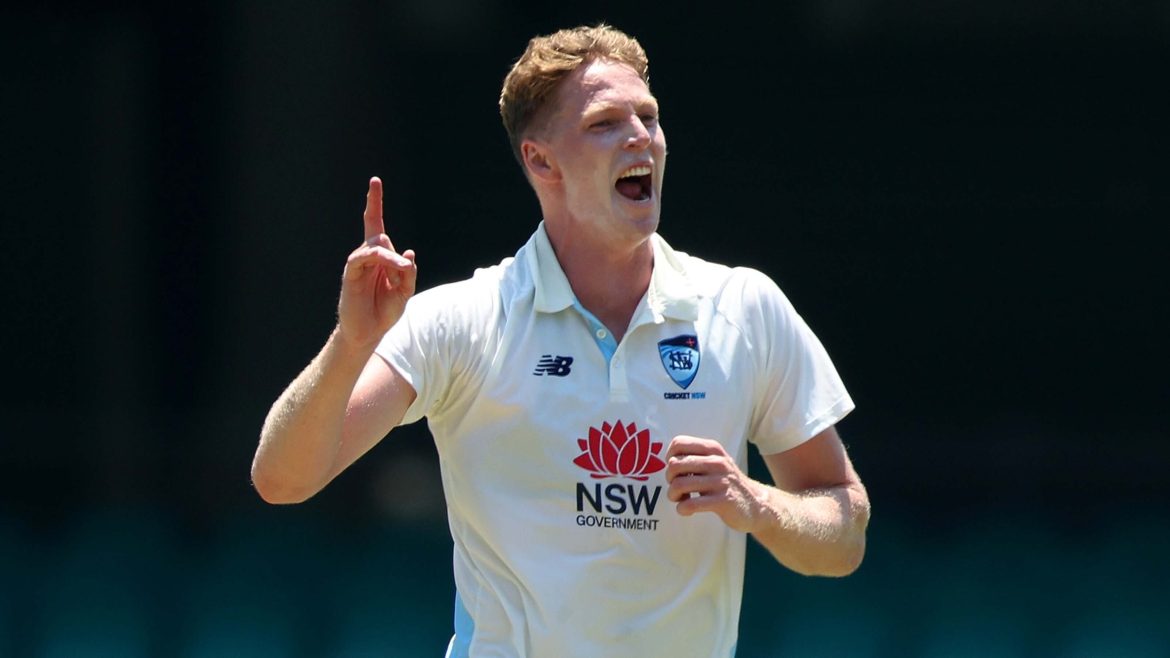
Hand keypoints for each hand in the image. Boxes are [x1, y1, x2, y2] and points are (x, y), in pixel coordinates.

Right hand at [337, 177, 417, 349]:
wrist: (368, 332)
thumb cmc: (385, 311)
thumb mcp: (405, 291)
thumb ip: (408, 273)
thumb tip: (408, 252)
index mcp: (381, 257)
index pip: (375, 224)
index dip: (374, 203)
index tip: (374, 181)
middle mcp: (368, 256)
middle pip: (380, 236)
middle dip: (397, 256)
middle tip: (404, 274)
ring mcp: (359, 263)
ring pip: (377, 247)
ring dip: (392, 260)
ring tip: (402, 272)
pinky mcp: (351, 273)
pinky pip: (363, 256)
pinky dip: (380, 259)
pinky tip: (390, 265)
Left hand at [665, 435, 768, 532]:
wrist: (757, 505)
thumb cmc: (727, 483)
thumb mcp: (715, 463)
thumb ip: (695, 458)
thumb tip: (668, 461)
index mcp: (713, 449)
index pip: (678, 443)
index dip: (669, 457)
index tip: (676, 470)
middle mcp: (717, 461)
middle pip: (674, 464)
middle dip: (669, 479)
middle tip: (678, 487)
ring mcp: (721, 481)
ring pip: (679, 484)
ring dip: (673, 495)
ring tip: (681, 499)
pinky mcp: (723, 501)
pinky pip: (690, 504)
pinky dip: (682, 509)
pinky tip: (687, 510)